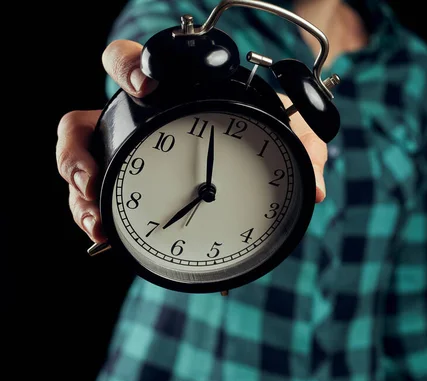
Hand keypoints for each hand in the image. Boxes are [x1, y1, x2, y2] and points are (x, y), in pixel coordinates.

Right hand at [56, 40, 326, 244]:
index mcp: (169, 94)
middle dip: (75, 154)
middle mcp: (139, 123)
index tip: (146, 88)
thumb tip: (316, 190)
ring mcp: (129, 156)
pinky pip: (98, 198)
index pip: (126, 63)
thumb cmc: (264, 134)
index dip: (125, 69)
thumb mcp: (286, 135)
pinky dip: (96, 217)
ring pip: (80, 167)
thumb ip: (304, 149)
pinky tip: (106, 236)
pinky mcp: (130, 188)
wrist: (257, 154)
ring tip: (96, 223)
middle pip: (80, 124)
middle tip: (89, 180)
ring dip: (78, 197)